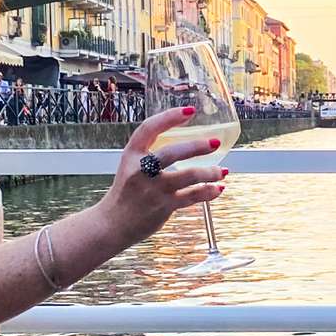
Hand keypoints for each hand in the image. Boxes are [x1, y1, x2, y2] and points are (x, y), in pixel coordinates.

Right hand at [96, 107, 225, 244]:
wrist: (112, 224)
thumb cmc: (126, 192)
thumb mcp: (131, 166)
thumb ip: (150, 154)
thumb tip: (185, 144)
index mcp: (131, 155)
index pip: (149, 128)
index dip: (170, 117)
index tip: (190, 111)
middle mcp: (141, 170)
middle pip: (172, 153)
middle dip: (196, 146)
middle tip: (215, 142)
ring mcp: (153, 189)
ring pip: (188, 176)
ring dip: (210, 172)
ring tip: (222, 171)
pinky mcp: (164, 206)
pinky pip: (192, 196)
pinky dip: (209, 192)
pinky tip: (218, 188)